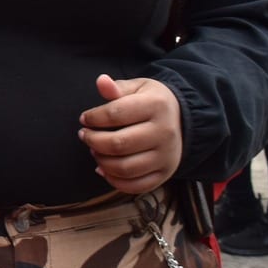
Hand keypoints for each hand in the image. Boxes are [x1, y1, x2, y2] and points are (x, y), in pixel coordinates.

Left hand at [79, 74, 182, 193]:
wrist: (182, 119)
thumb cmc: (151, 102)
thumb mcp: (137, 88)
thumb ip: (116, 88)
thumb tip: (101, 81)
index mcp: (156, 106)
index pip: (115, 114)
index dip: (93, 118)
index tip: (84, 119)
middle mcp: (164, 133)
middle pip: (118, 144)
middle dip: (93, 141)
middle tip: (85, 135)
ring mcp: (166, 156)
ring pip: (125, 168)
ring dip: (101, 161)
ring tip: (94, 151)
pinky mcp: (165, 173)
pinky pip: (136, 185)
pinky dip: (114, 180)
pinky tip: (103, 168)